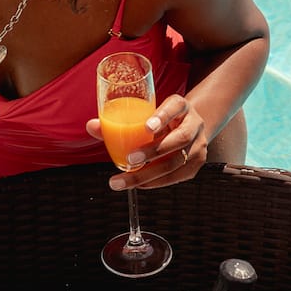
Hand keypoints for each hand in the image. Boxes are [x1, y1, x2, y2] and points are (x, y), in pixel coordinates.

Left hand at [90, 93, 210, 189]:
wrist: (187, 127)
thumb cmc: (158, 121)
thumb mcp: (144, 115)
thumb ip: (117, 121)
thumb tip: (91, 126)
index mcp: (181, 105)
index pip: (175, 106)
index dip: (163, 116)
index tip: (147, 127)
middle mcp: (194, 124)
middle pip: (179, 138)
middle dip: (154, 151)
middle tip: (130, 159)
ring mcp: (199, 144)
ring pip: (177, 161)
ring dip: (150, 173)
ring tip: (125, 180)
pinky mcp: (197, 163)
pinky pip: (177, 176)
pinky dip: (156, 182)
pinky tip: (139, 185)